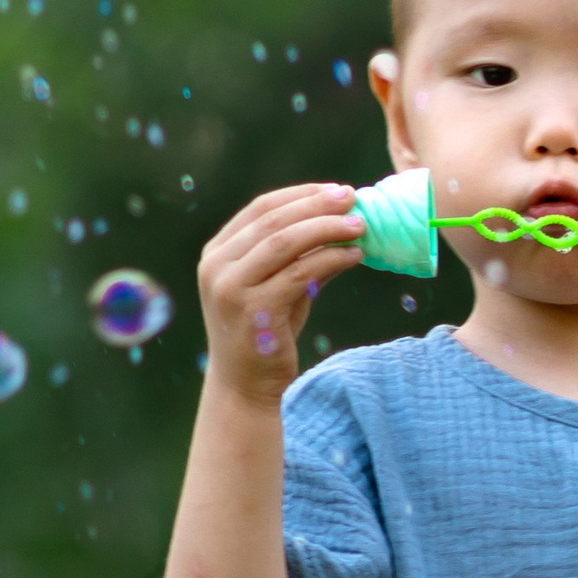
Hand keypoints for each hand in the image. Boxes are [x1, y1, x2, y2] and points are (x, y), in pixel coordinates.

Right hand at [196, 182, 366, 406]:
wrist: (245, 387)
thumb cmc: (266, 334)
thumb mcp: (282, 288)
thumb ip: (302, 257)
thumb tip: (346, 224)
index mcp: (218, 252)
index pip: (261, 208)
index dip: (301, 195)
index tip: (336, 190)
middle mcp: (218, 265)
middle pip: (273, 219)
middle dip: (317, 205)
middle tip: (353, 198)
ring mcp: (231, 287)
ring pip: (285, 241)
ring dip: (327, 228)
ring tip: (360, 225)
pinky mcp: (253, 310)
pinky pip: (299, 273)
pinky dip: (330, 259)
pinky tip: (354, 256)